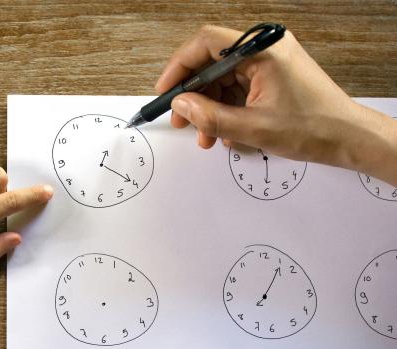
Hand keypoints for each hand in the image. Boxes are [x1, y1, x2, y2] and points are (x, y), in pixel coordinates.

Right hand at [155, 25, 396, 183]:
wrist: (348, 138)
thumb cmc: (314, 127)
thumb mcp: (253, 128)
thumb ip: (210, 117)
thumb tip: (181, 105)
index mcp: (262, 50)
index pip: (207, 42)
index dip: (180, 65)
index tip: (167, 89)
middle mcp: (264, 49)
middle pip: (211, 61)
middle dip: (193, 93)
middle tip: (181, 118)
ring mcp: (268, 63)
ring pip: (222, 78)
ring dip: (208, 107)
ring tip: (204, 134)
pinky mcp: (271, 77)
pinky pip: (236, 88)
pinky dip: (225, 109)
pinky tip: (223, 132)